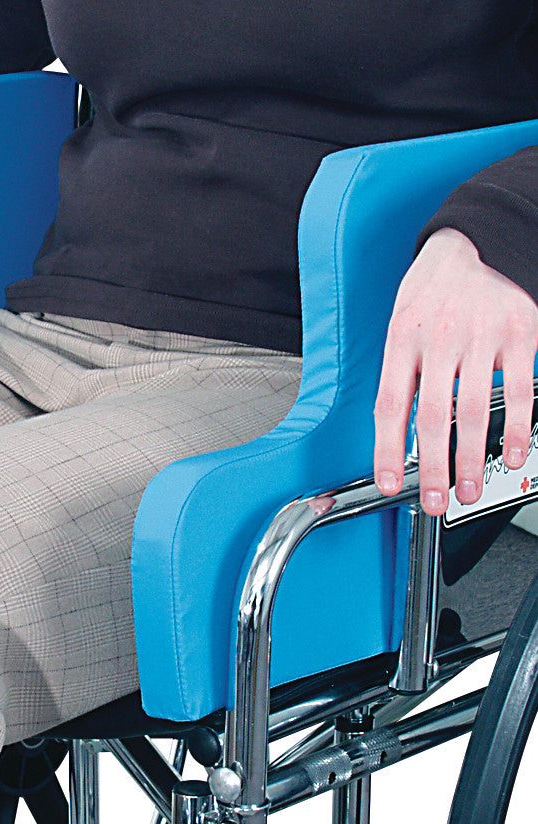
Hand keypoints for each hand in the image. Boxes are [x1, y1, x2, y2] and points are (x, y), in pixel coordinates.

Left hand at [374, 227, 537, 514]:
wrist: (479, 238)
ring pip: (475, 410)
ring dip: (471, 458)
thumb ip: (401, 371)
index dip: (387, 450)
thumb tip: (397, 428)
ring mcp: (480, 337)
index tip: (388, 482)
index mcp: (401, 339)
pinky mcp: (520, 333)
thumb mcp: (400, 322)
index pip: (390, 405)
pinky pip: (519, 389)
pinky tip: (513, 454)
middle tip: (434, 500)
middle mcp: (437, 339)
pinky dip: (518, 428)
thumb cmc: (433, 288)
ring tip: (468, 489)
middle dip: (431, 467)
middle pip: (433, 416)